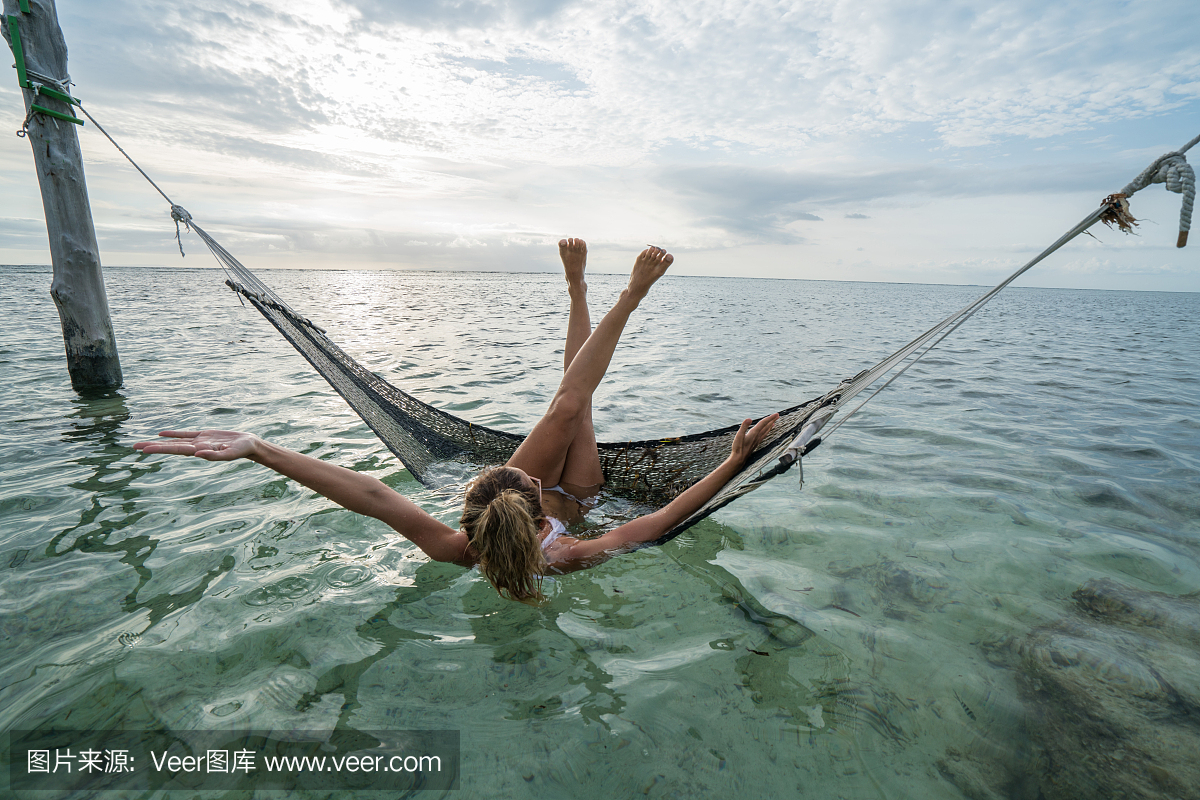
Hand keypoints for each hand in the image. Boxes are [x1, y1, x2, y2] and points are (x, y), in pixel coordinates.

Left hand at [134, 430, 260, 460]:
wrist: (249, 445)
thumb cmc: (242, 451)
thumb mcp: (230, 454)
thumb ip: (214, 456)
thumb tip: (197, 454)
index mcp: (198, 451)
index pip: (174, 449)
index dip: (159, 449)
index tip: (144, 449)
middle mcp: (194, 447)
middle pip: (169, 446)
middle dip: (152, 447)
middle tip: (133, 447)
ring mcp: (197, 441)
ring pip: (174, 441)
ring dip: (158, 442)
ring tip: (142, 444)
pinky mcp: (203, 435)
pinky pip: (184, 434)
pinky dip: (173, 434)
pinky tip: (161, 433)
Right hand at [728, 413, 779, 466]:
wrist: (739, 458)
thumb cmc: (738, 447)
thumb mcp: (739, 435)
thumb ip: (744, 426)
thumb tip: (749, 419)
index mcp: (754, 433)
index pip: (763, 423)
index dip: (770, 418)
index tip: (776, 414)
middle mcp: (757, 436)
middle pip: (766, 427)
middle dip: (772, 420)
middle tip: (777, 415)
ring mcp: (757, 440)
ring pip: (766, 432)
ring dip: (770, 426)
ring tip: (774, 423)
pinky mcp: (755, 443)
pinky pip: (763, 436)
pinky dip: (766, 432)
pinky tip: (766, 432)